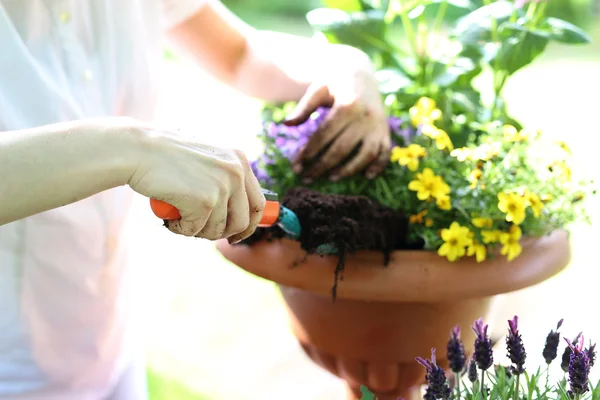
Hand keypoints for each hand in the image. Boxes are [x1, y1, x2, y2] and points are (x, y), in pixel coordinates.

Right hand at [129, 128, 264, 242]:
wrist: (139, 149)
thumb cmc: (167, 156)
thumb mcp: (207, 159)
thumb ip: (224, 178)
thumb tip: (239, 213)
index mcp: (240, 161)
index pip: (258, 203)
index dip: (250, 224)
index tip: (237, 234)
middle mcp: (236, 172)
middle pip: (243, 222)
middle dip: (224, 233)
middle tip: (204, 232)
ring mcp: (222, 187)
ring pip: (218, 230)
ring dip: (198, 231)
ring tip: (180, 218)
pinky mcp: (204, 202)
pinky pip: (195, 230)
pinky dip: (181, 229)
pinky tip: (170, 217)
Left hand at [284, 49, 390, 182]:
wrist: (359, 71)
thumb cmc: (334, 81)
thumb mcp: (318, 89)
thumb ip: (304, 107)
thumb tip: (287, 124)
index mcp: (348, 105)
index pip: (325, 135)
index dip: (310, 151)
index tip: (297, 164)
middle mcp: (365, 116)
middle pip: (342, 148)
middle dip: (322, 166)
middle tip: (307, 177)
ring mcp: (378, 125)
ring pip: (365, 155)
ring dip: (349, 170)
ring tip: (332, 178)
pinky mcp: (385, 131)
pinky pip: (384, 152)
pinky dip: (378, 166)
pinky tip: (367, 176)